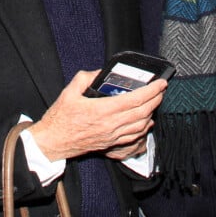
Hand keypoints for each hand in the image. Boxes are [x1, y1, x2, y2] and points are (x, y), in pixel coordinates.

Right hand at [28, 70, 166, 161]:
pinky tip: (147, 121)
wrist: (53, 142)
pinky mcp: (111, 143)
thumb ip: (85, 77)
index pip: (135, 99)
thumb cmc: (60, 118)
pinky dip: (144, 127)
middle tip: (162, 89)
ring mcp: (112, 136)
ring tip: (156, 101)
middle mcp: (111, 125)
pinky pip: (134, 136)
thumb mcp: (69, 91)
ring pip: (141, 125)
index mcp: (103, 110)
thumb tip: (99, 72)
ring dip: (152, 112)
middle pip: (143, 112)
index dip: (152, 91)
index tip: (161, 83)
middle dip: (156, 99)